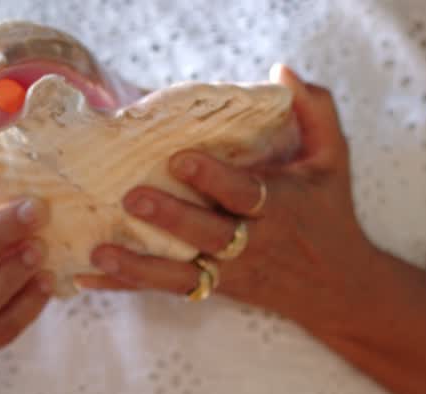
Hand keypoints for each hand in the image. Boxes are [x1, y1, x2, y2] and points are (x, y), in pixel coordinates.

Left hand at [75, 65, 380, 342]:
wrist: (337, 288)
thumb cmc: (329, 214)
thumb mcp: (333, 160)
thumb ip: (314, 113)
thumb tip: (280, 72)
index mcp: (279, 208)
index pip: (245, 194)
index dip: (214, 179)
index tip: (181, 158)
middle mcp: (253, 244)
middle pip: (209, 236)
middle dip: (171, 218)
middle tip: (133, 197)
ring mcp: (230, 271)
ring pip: (182, 275)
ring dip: (139, 267)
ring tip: (101, 251)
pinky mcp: (213, 289)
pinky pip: (167, 290)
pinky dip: (127, 287)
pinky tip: (87, 278)